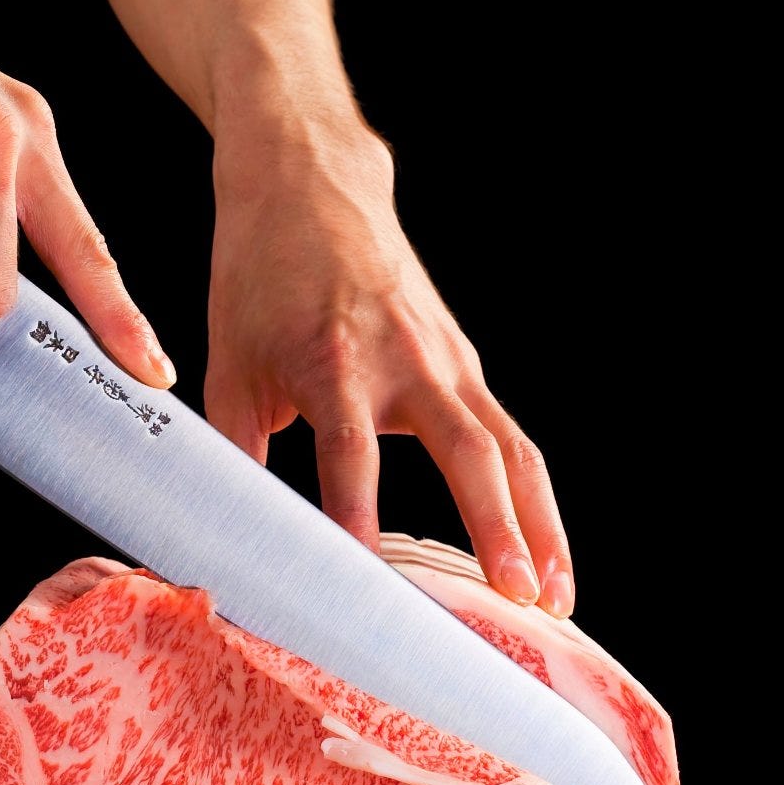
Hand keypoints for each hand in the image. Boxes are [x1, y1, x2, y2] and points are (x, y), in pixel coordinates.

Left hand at [206, 127, 574, 617]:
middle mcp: (405, 360)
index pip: (349, 451)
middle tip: (520, 601)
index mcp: (332, 358)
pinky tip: (540, 545)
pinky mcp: (466, 363)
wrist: (312, 183)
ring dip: (540, 523)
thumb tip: (226, 533)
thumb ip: (233, 451)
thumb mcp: (230, 362)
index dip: (357, 514)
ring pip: (512, 449)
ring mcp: (448, 360)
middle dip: (498, 530)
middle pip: (468, 452)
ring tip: (557, 596)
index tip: (369, 583)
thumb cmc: (263, 274)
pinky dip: (530, 494)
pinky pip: (510, 435)